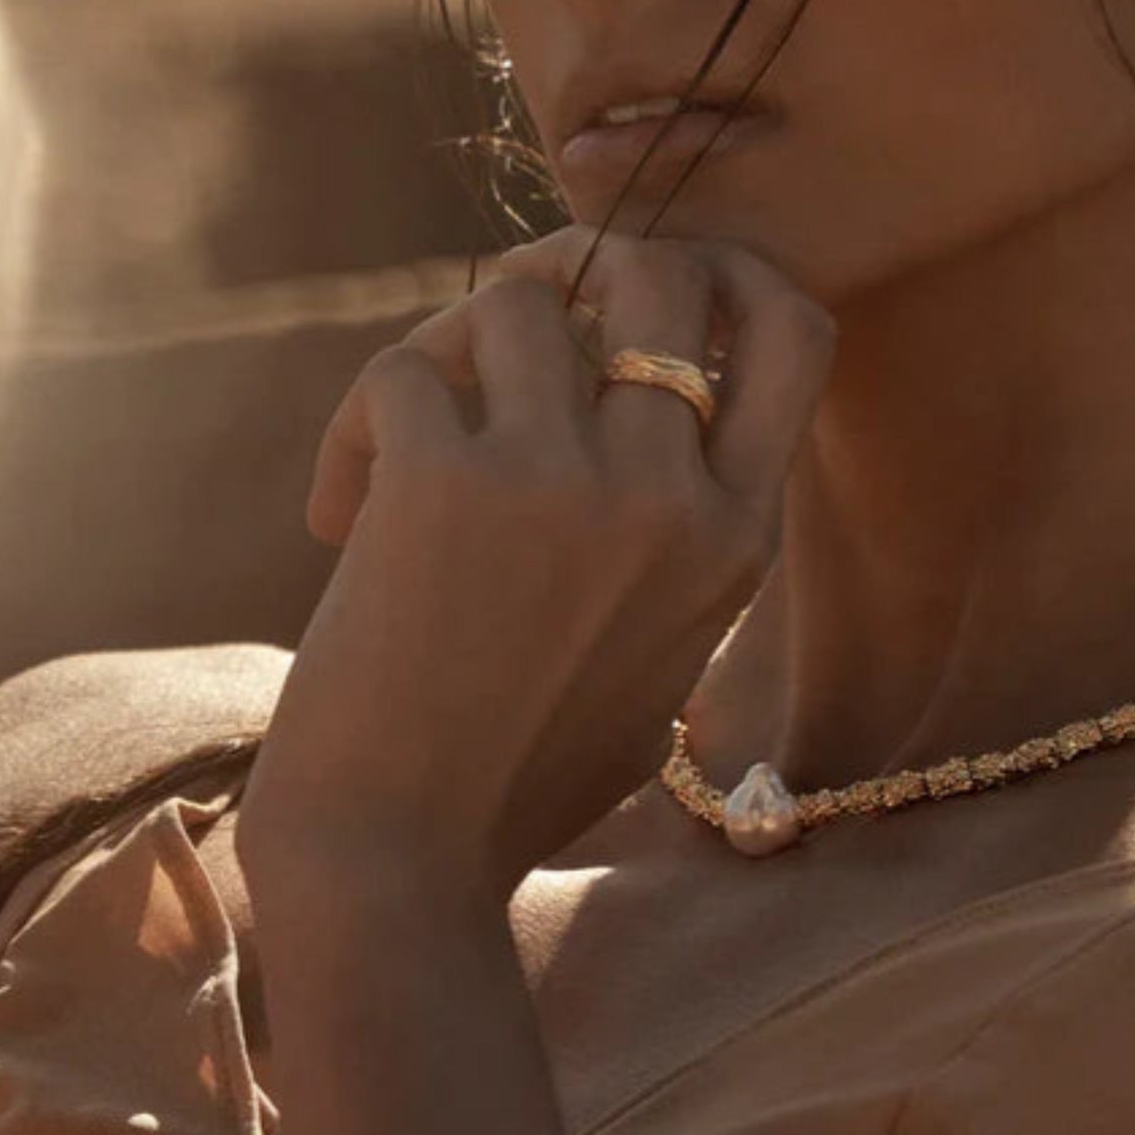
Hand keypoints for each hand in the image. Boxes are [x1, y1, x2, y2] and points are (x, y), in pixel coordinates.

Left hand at [234, 224, 836, 907]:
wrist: (399, 866)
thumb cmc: (516, 778)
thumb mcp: (660, 657)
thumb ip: (675, 534)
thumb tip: (623, 386)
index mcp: (739, 538)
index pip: (794, 329)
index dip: (725, 275)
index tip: (644, 299)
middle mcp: (673, 494)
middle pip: (661, 269)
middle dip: (581, 269)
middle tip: (513, 331)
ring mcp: (564, 480)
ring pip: (521, 297)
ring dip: (451, 349)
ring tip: (409, 432)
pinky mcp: (446, 481)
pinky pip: (407, 371)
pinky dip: (359, 428)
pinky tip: (340, 516)